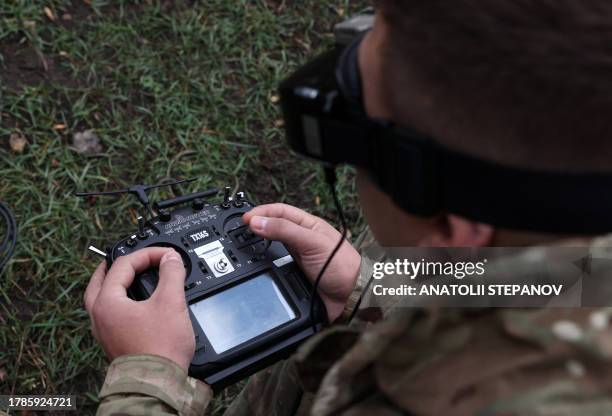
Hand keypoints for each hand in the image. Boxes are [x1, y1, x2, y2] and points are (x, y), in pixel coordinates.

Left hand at [84, 247, 194, 371]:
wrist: (157, 382)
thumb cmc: (160, 348)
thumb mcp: (171, 302)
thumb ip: (171, 273)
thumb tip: (171, 258)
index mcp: (107, 303)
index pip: (123, 264)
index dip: (147, 254)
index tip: (166, 254)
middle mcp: (99, 316)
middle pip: (101, 281)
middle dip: (116, 265)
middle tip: (129, 257)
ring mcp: (104, 331)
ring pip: (101, 298)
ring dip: (114, 283)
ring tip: (127, 277)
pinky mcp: (113, 342)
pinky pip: (109, 314)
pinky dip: (119, 301)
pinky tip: (132, 305)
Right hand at [243, 203, 360, 321]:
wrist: (352, 296)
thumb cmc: (342, 265)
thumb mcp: (312, 242)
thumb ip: (285, 230)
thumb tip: (258, 222)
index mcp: (307, 225)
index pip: (279, 211)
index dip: (261, 212)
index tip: (244, 219)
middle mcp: (300, 240)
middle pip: (272, 229)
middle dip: (256, 228)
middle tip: (238, 232)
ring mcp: (296, 258)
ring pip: (271, 249)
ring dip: (257, 249)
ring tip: (242, 249)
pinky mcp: (294, 276)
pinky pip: (273, 270)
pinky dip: (263, 269)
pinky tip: (255, 270)